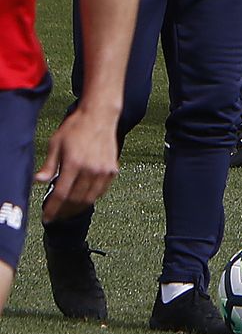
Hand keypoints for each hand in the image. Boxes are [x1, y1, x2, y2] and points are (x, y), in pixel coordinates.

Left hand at [36, 103, 119, 222]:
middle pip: (75, 200)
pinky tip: (82, 200)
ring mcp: (103, 170)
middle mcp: (90, 169)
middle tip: (56, 215)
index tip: (47, 217)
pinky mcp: (112, 170)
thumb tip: (37, 181)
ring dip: (77, 208)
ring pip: (89, 198)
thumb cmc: (75, 128)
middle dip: (63, 211)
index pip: (61, 194)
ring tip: (67, 211)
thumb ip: (48, 165)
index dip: (53, 209)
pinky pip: (100, 191)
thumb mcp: (56, 144)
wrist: (100, 116)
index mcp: (74, 163)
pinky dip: (90, 199)